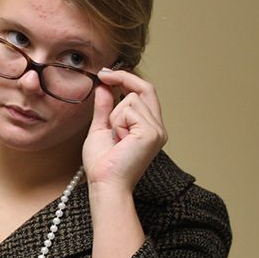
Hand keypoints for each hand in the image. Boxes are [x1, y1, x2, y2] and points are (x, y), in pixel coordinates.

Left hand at [82, 69, 166, 191]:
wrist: (104, 183)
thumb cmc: (102, 164)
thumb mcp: (101, 129)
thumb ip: (104, 108)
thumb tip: (104, 87)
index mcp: (148, 127)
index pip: (144, 93)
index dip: (127, 79)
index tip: (106, 74)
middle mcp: (157, 127)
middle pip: (144, 88)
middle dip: (122, 78)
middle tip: (102, 75)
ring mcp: (157, 129)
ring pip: (132, 98)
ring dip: (115, 115)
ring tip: (114, 137)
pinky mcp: (152, 132)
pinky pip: (130, 109)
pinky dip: (117, 122)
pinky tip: (118, 139)